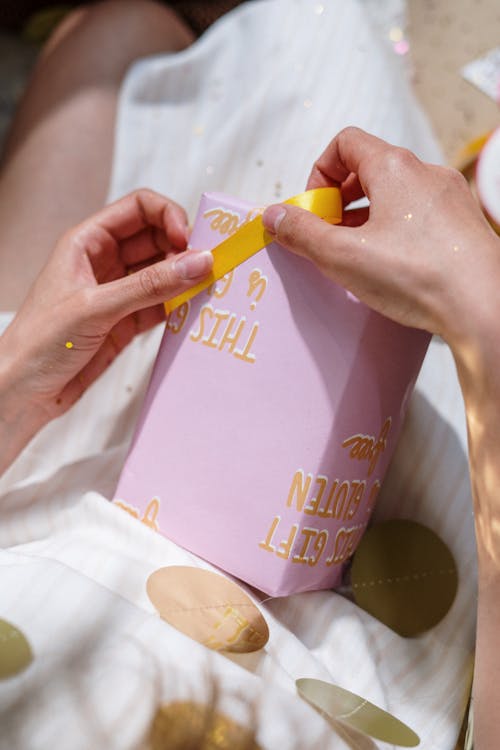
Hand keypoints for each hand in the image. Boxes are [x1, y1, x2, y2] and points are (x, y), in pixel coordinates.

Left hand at [0, 189, 212, 447]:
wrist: (24, 392)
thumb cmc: (39, 342)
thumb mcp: (96, 308)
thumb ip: (149, 285)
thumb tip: (198, 262)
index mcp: (88, 242)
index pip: (139, 209)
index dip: (168, 216)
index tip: (189, 240)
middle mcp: (106, 263)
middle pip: (157, 239)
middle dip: (184, 248)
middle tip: (208, 267)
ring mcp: (118, 293)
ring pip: (163, 273)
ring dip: (185, 279)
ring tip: (208, 289)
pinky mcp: (127, 323)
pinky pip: (162, 305)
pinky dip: (179, 307)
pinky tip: (193, 311)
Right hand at [262, 127, 499, 351]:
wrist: (483, 306)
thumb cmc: (418, 276)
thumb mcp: (343, 256)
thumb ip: (302, 233)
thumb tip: (274, 216)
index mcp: (395, 168)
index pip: (346, 143)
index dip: (319, 172)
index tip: (313, 209)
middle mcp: (426, 173)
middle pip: (370, 168)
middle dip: (340, 198)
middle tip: (329, 234)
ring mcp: (450, 198)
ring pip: (396, 194)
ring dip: (367, 216)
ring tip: (356, 253)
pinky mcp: (462, 225)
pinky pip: (419, 214)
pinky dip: (396, 229)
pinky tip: (391, 265)